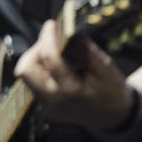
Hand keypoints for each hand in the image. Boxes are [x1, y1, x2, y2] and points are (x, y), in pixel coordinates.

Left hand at [15, 20, 133, 129]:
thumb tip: (73, 31)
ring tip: (54, 51)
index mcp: (71, 91)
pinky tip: (55, 64)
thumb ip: (88, 51)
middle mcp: (54, 102)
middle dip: (34, 51)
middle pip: (25, 71)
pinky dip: (41, 69)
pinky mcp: (45, 107)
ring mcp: (47, 107)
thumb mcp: (107, 70)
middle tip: (50, 40)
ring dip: (36, 59)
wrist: (115, 117)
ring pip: (26, 76)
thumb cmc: (113, 93)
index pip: (50, 59)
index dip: (48, 38)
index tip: (52, 25)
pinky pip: (33, 83)